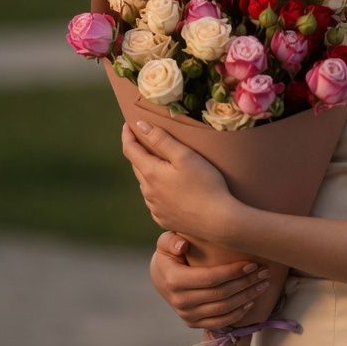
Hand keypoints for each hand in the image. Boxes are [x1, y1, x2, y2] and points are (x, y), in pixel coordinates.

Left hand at [122, 120, 237, 240]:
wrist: (218, 222)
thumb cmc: (205, 185)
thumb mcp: (185, 156)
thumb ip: (161, 139)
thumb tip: (140, 125)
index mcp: (151, 173)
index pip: (130, 150)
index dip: (127, 135)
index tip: (128, 123)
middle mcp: (148, 192)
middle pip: (137, 166)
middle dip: (139, 151)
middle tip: (146, 139)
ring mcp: (155, 208)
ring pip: (146, 184)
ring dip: (149, 171)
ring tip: (161, 163)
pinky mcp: (164, 219)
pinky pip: (155, 200)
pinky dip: (157, 189)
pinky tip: (169, 188)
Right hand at [150, 231, 272, 329]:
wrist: (161, 276)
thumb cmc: (170, 253)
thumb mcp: (166, 241)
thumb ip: (172, 240)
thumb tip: (183, 246)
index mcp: (174, 280)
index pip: (210, 278)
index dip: (233, 272)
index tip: (252, 263)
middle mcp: (180, 301)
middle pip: (221, 294)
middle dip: (246, 283)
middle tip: (264, 272)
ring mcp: (186, 314)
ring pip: (223, 309)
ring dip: (246, 298)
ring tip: (263, 285)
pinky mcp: (192, 323)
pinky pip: (219, 322)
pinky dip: (237, 314)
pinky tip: (251, 302)